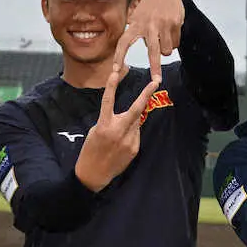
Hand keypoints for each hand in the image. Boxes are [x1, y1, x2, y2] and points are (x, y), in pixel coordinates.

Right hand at [73, 68, 156, 191]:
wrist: (94, 174)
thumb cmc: (91, 150)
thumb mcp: (95, 131)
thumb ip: (110, 121)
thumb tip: (127, 115)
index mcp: (103, 125)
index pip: (108, 100)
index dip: (111, 85)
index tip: (115, 72)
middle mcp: (117, 132)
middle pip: (136, 109)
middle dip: (146, 94)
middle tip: (155, 82)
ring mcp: (128, 141)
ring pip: (136, 122)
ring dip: (132, 121)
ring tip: (118, 133)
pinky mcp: (134, 149)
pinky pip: (136, 134)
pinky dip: (131, 133)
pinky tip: (120, 144)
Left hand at [112, 0, 183, 83]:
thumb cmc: (148, 7)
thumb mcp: (137, 16)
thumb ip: (135, 32)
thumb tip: (139, 50)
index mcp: (135, 24)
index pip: (123, 42)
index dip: (119, 57)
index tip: (115, 71)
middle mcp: (149, 25)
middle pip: (152, 51)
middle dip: (155, 68)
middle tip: (156, 81)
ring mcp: (163, 24)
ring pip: (166, 51)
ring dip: (165, 49)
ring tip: (163, 35)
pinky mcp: (175, 23)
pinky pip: (175, 43)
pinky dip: (173, 41)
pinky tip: (170, 29)